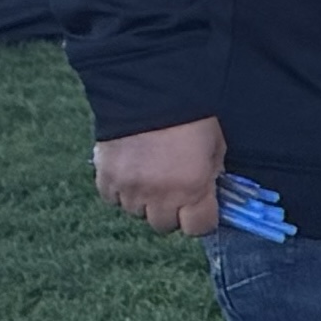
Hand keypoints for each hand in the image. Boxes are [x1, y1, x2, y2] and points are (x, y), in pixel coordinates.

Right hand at [95, 116, 227, 232]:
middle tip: (175, 190)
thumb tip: (208, 193)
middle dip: (172, 211)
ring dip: (145, 200)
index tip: (201, 209)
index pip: (198, 228)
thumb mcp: (216, 147)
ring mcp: (129, 189)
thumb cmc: (190, 116)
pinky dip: (121, 190)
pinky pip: (112, 198)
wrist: (148, 92)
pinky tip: (130, 171)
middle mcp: (159, 195)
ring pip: (136, 213)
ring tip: (151, 176)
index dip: (201, 219)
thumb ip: (211, 176)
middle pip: (164, 225)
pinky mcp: (105, 178)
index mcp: (192, 188)